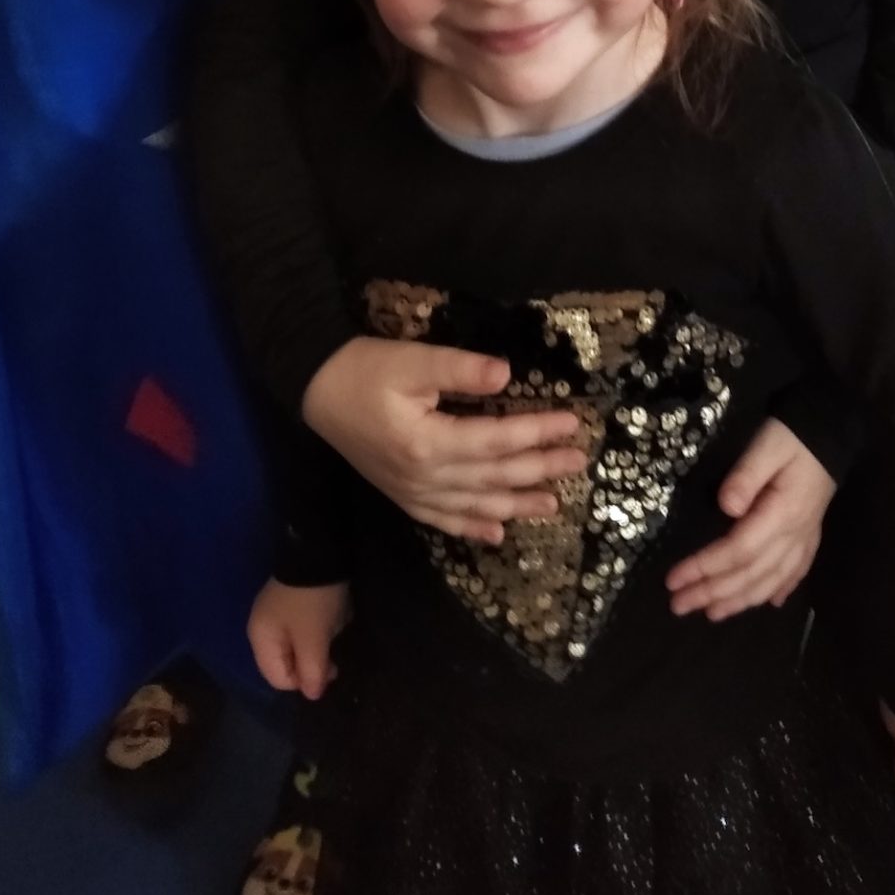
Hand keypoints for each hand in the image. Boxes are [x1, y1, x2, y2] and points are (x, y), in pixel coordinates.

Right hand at [248, 579, 349, 699]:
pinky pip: (312, 623)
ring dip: (324, 637)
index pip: (279, 679)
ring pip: (304, 642)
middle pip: (292, 661)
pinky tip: (336, 608)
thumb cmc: (313, 601)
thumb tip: (312, 695)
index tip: (329, 668)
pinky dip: (327, 620)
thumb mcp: (313, 638)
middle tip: (335, 646)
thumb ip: (311, 671)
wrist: (321, 549)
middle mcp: (264, 627)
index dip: (305, 680)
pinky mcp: (297, 599)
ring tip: (336, 619)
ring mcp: (280, 612)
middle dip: (316, 656)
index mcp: (261, 638)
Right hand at [301, 337, 587, 542]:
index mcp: (428, 442)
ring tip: (553, 504)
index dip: (537, 432)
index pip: (497, 440)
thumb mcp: (413, 360)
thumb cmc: (366, 370)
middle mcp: (424, 477)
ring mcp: (412, 493)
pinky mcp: (402, 496)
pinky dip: (472, 528)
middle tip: (578, 462)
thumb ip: (461, 368)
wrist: (316, 391)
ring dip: (516, 504)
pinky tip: (496, 534)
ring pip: (475, 505)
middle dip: (539, 469)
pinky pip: (443, 520)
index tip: (573, 423)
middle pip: (493, 476)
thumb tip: (507, 375)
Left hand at [665, 419, 835, 619]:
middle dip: (713, 593)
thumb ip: (746, 475)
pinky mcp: (811, 533)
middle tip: (679, 605)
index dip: (706, 568)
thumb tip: (726, 506)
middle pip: (751, 574)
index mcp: (781, 515)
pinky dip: (782, 589)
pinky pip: (796, 571)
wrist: (832, 429)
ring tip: (713, 614)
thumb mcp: (766, 445)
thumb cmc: (793, 436)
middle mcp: (794, 535)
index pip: (738, 551)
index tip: (675, 579)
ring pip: (772, 580)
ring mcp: (805, 537)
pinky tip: (772, 603)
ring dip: (741, 600)